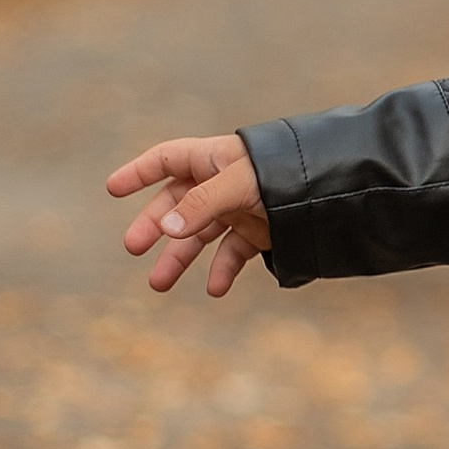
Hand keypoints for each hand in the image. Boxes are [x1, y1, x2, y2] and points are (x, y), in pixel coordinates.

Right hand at [108, 134, 271, 296]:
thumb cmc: (284, 173)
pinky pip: (232, 254)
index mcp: (213, 158)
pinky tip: (215, 289)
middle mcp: (221, 183)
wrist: (335, 190)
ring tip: (158, 284)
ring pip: (199, 236)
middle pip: (176, 204)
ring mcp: (239, 209)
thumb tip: (168, 229)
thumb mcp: (239, 184)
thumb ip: (203, 204)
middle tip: (133, 248)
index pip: (167, 160)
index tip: (112, 189)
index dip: (139, 172)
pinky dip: (222, 271)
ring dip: (178, 259)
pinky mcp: (259, 233)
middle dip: (154, 225)